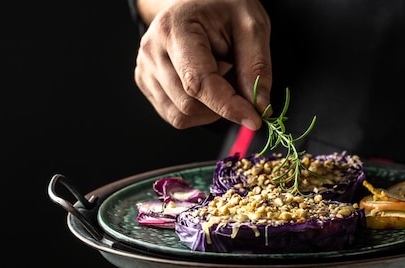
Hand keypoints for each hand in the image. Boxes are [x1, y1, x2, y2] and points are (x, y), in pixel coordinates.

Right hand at [134, 0, 271, 129]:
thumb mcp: (252, 26)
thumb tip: (259, 106)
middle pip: (190, 104)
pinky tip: (205, 85)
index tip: (254, 120)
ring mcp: (145, 68)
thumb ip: (256, 66)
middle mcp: (152, 50)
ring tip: (219, 77)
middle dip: (222, 105)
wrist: (200, 1)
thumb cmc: (224, 9)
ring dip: (210, 109)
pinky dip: (198, 110)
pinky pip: (175, 115)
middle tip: (238, 81)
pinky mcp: (145, 82)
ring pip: (182, 115)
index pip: (199, 82)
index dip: (228, 106)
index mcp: (175, 30)